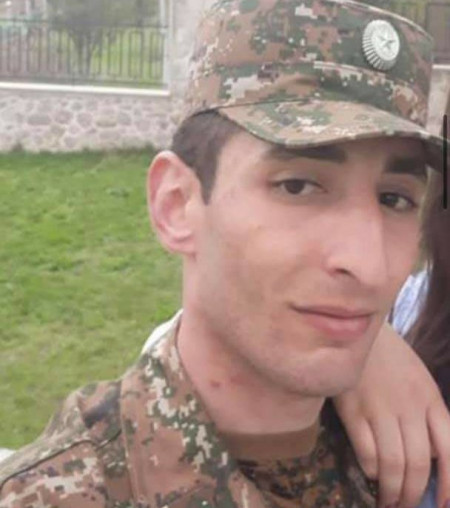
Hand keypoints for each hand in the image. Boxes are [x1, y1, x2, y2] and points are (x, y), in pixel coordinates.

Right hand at [333, 323, 449, 507]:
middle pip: (418, 463)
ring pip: (393, 463)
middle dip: (414, 495)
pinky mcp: (353, 408)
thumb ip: (427, 413)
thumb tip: (429, 457)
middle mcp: (409, 407)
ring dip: (392, 491)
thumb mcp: (419, 379)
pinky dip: (371, 468)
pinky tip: (371, 472)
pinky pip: (366, 449)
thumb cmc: (390, 356)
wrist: (356, 330)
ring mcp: (380, 408)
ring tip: (388, 502)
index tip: (443, 505)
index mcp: (430, 399)